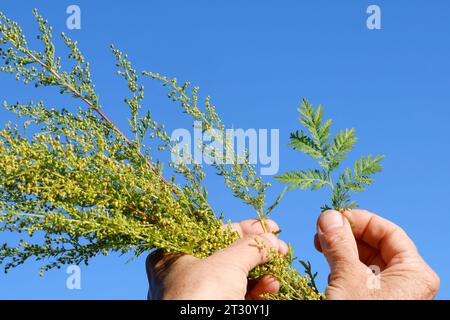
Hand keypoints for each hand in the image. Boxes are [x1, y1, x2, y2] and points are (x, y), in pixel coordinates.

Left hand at [146, 219, 287, 299]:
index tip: (270, 227)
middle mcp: (184, 274)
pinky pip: (239, 295)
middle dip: (258, 252)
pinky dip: (257, 290)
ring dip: (262, 271)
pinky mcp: (214, 311)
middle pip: (228, 254)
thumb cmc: (200, 295)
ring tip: (279, 269)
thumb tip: (273, 240)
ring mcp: (199, 295)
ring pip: (236, 276)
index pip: (214, 231)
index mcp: (174, 255)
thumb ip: (252, 246)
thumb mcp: (227, 263)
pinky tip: (272, 286)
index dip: (246, 228)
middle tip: (280, 249)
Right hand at [314, 209, 439, 298]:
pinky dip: (342, 266)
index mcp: (414, 273)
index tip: (335, 217)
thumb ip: (339, 243)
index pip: (389, 232)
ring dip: (342, 249)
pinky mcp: (374, 302)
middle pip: (377, 244)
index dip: (360, 220)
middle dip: (347, 234)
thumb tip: (329, 216)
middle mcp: (406, 282)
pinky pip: (360, 276)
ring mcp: (391, 294)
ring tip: (320, 245)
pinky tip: (327, 264)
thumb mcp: (347, 278)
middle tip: (322, 231)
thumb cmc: (359, 316)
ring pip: (366, 260)